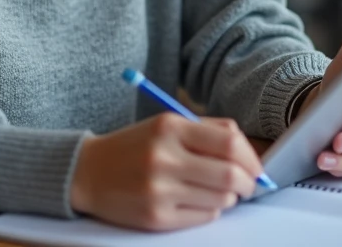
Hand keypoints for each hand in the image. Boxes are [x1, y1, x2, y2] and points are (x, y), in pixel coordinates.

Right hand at [70, 114, 263, 230]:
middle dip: (248, 183)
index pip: (229, 144)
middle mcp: (164, 158)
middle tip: (248, 184)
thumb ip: (208, 129)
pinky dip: (210, 209)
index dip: (251, 158)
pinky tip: (196, 200)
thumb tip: (247, 147)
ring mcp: (160, 190)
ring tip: (216, 190)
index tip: (255, 166)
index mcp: (169, 128)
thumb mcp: (166, 124)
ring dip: (228, 197)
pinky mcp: (156, 217)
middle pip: (230, 176)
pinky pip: (204, 217)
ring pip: (221, 200)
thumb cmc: (134, 146)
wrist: (87, 172)